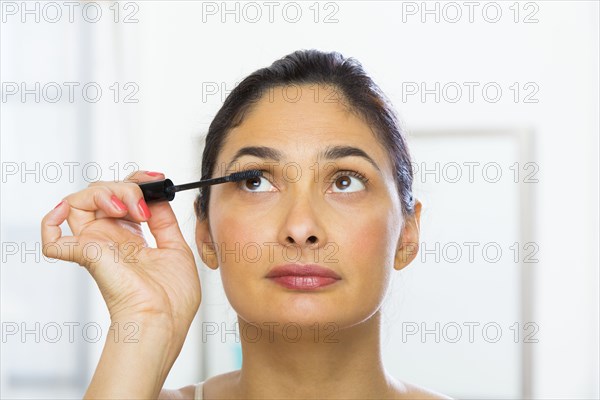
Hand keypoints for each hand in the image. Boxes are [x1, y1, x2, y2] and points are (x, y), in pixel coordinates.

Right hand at [41, 170, 200, 338]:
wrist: (163, 319)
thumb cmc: (172, 298)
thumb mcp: (176, 249)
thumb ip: (165, 222)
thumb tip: (158, 198)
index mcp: (131, 240)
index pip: (122, 199)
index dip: (136, 183)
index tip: (156, 180)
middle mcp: (111, 240)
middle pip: (102, 195)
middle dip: (126, 185)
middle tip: (144, 202)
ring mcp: (96, 245)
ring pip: (81, 201)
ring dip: (105, 193)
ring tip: (128, 209)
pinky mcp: (85, 254)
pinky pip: (52, 238)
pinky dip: (51, 220)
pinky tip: (67, 211)